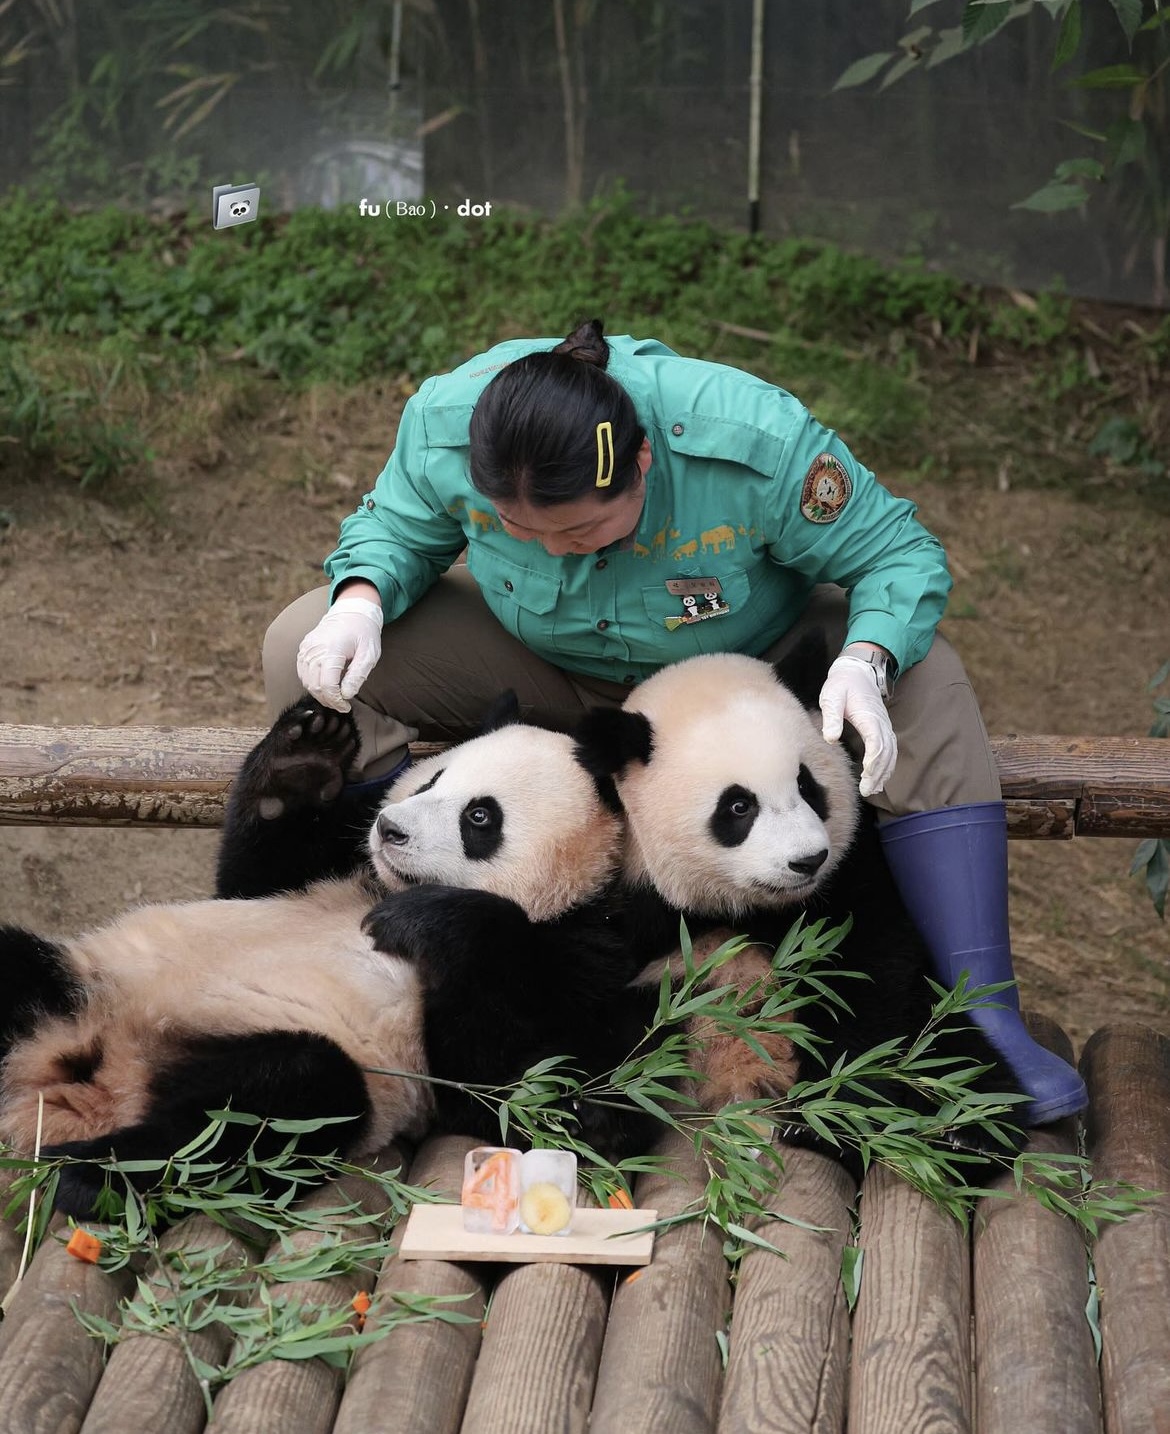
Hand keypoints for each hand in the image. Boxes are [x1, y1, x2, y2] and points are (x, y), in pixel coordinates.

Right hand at [295, 595, 382, 711]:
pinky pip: (302, 672)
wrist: (351, 611)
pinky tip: (325, 684)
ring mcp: (306, 648)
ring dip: (319, 693)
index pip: (327, 685)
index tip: (346, 707)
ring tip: (335, 696)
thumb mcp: (369, 654)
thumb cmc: (363, 633)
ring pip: (306, 681)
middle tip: (341, 705)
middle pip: (314, 686)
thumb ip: (357, 676)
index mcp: (332, 650)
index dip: (336, 701)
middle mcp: (314, 649)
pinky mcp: (303, 648)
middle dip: (328, 700)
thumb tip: (346, 695)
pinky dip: (311, 682)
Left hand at [819, 649, 896, 796]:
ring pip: (891, 753)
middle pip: (886, 752)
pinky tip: (879, 778)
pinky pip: (890, 750)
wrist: (858, 671)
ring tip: (872, 789)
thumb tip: (831, 738)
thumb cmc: (842, 684)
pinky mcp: (883, 729)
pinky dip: (887, 765)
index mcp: (869, 715)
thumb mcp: (831, 696)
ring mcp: (885, 726)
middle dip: (878, 772)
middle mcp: (881, 722)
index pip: (876, 741)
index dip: (874, 760)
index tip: (866, 774)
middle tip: (866, 789)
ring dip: (884, 772)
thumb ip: (832, 716)